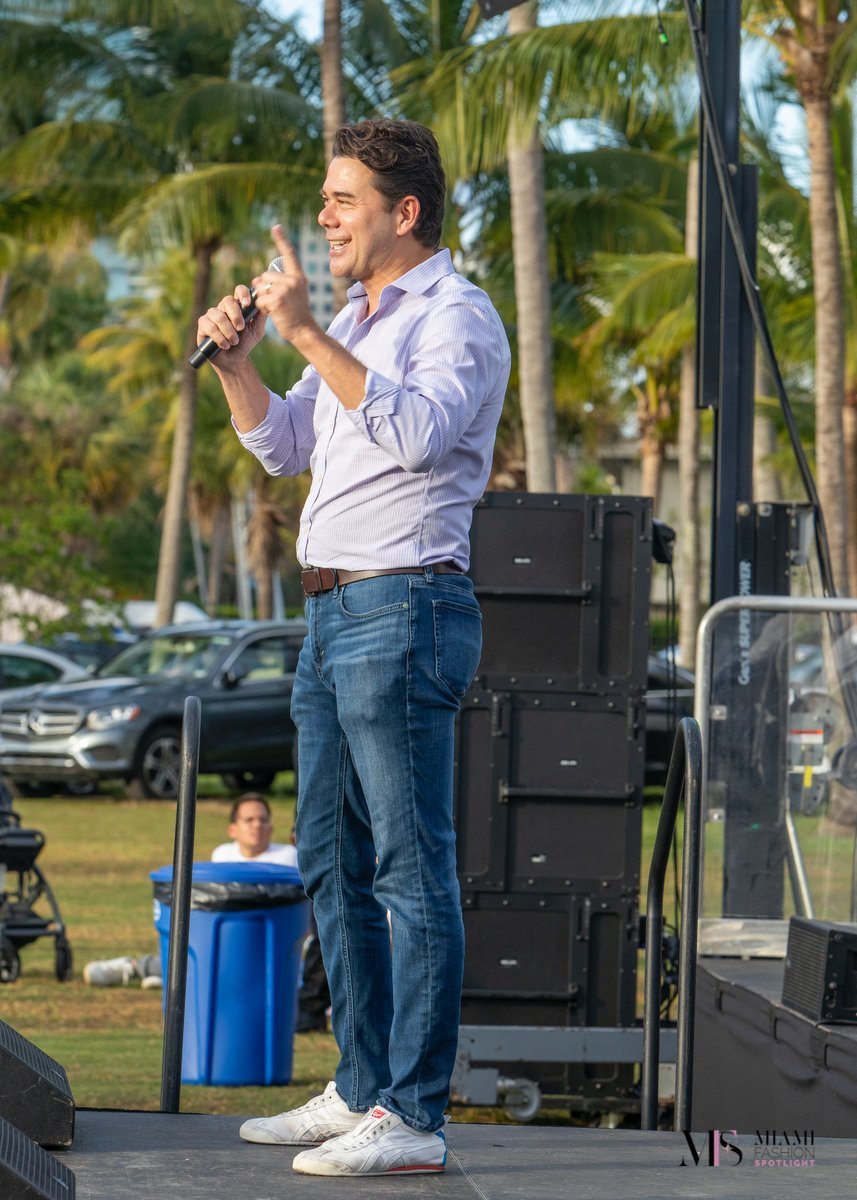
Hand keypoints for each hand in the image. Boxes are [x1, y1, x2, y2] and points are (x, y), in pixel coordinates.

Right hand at [196, 284, 266, 369]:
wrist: (234, 360)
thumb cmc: (245, 343)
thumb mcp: (257, 330)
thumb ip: (260, 316)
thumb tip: (266, 302)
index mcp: (237, 306)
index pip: (239, 290)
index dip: (243, 294)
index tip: (247, 304)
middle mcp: (223, 307)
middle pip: (227, 300)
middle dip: (236, 316)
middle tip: (241, 328)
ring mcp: (212, 315)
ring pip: (218, 316)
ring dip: (228, 331)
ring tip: (234, 342)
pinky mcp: (203, 324)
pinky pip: (210, 326)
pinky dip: (219, 337)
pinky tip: (224, 345)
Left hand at [251, 224, 317, 344]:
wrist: (304, 331)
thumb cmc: (297, 315)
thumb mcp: (293, 295)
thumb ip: (278, 284)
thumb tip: (256, 279)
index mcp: (298, 277)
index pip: (289, 254)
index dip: (281, 240)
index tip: (276, 227)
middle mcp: (293, 280)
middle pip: (265, 276)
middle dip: (264, 288)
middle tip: (276, 303)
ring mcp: (285, 289)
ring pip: (261, 288)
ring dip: (263, 299)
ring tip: (276, 309)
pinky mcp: (277, 300)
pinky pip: (260, 300)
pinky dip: (262, 308)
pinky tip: (273, 313)